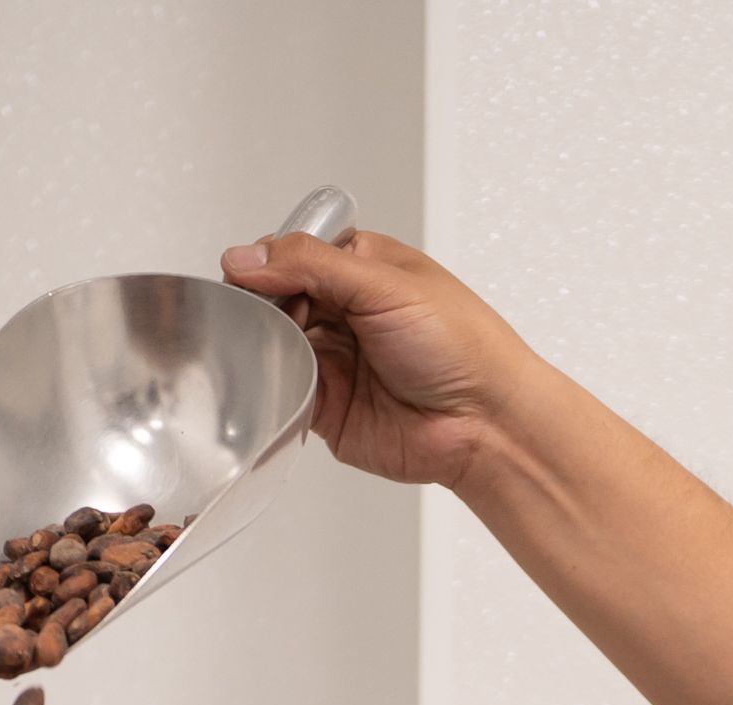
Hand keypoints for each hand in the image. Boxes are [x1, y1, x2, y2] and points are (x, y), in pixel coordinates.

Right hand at [217, 228, 531, 491]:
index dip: (268, 264)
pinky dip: (274, 389)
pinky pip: (283, 394)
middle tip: (267, 317)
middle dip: (264, 307)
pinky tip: (280, 382)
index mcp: (360, 268)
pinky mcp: (327, 408)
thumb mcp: (385, 284)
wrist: (485, 423)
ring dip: (267, 348)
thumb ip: (312, 264)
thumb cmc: (462, 347)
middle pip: (276, 300)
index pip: (292, 254)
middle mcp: (345, 312)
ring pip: (274, 347)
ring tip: (279, 350)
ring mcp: (335, 360)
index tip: (250, 276)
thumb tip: (247, 255)